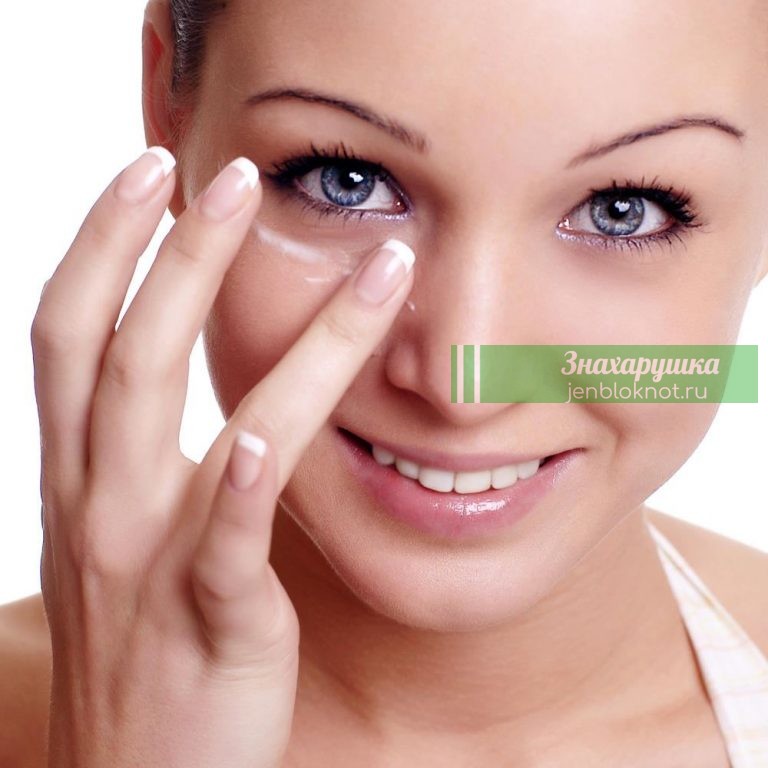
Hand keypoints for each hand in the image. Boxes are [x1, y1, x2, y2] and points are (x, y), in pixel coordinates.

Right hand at [31, 147, 414, 767]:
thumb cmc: (148, 655)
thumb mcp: (132, 548)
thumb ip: (163, 473)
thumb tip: (223, 413)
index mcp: (82, 482)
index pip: (71, 335)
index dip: (101, 246)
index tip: (147, 174)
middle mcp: (99, 506)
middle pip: (116, 350)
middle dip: (168, 253)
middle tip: (226, 173)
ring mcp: (146, 563)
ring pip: (180, 419)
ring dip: (262, 338)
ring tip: (364, 266)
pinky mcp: (208, 621)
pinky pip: (219, 541)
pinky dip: (237, 484)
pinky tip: (261, 437)